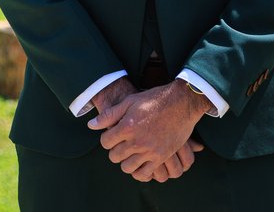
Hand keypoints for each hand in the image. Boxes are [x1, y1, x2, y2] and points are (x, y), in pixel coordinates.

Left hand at [89, 82, 208, 180]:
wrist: (182, 102)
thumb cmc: (155, 99)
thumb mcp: (130, 101)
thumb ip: (110, 115)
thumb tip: (91, 125)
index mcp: (127, 126)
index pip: (105, 142)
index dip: (107, 138)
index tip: (113, 135)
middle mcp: (137, 141)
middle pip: (114, 156)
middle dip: (115, 150)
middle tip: (122, 144)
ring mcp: (149, 151)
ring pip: (127, 167)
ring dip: (126, 161)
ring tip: (131, 153)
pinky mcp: (161, 157)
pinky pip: (144, 174)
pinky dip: (139, 172)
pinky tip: (140, 163)